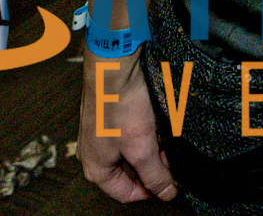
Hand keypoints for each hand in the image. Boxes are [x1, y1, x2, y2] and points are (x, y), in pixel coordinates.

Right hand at [80, 56, 178, 201]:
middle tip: (168, 158)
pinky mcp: (107, 119)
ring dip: (147, 150)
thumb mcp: (142, 148)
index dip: (150, 190)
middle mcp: (93, 155)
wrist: (112, 67)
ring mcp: (99, 136)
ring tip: (161, 138)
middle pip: (127, 174)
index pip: (125, 193)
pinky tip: (153, 125)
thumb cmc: (120, 106)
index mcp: (95, 169)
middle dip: (150, 167)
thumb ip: (155, 175)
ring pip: (129, 154)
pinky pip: (127, 136)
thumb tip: (166, 194)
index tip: (169, 182)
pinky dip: (142, 135)